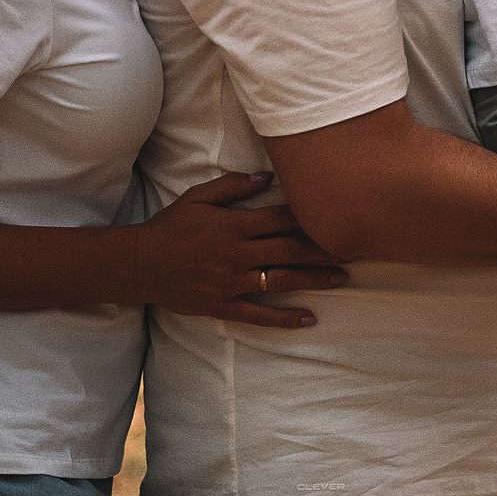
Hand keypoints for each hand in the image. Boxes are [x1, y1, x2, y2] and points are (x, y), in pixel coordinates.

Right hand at [142, 170, 347, 328]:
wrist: (140, 263)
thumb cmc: (171, 226)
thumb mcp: (199, 197)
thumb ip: (234, 186)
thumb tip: (268, 176)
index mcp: (235, 225)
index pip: (282, 219)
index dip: (312, 217)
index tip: (338, 214)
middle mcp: (239, 254)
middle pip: (291, 249)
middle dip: (325, 248)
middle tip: (356, 247)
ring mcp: (233, 282)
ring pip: (282, 281)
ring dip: (315, 280)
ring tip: (343, 278)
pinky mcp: (224, 305)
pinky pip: (260, 315)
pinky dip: (285, 319)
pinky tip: (309, 319)